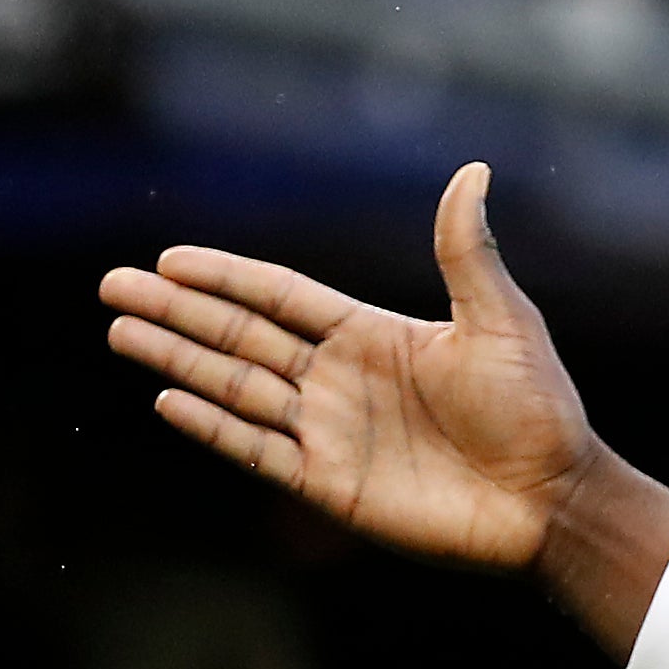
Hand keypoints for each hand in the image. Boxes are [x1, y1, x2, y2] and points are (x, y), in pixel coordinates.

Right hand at [102, 164, 668, 653]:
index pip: (279, 297)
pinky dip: (213, 426)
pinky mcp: (331, 484)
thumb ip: (467, 251)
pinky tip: (168, 397)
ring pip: (235, 387)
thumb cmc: (539, 409)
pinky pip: (257, 450)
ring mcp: (330, 432)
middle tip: (113, 285)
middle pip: (240, 336)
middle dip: (177, 310)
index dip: (224, 276)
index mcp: (372, 336)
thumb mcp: (502, 321)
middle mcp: (340, 380)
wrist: (555, 499)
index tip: (168, 258)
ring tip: (121, 330)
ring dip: (178, 359)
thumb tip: (472, 170)